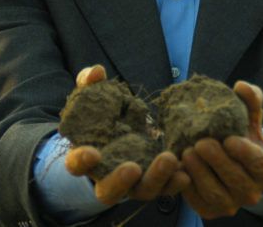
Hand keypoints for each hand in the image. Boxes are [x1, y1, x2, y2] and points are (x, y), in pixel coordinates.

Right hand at [65, 65, 190, 205]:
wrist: (122, 130)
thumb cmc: (102, 114)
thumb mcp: (93, 95)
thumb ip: (90, 83)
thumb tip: (97, 72)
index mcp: (86, 158)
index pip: (76, 164)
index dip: (81, 160)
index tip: (92, 153)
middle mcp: (107, 177)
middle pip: (109, 190)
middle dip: (120, 181)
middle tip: (134, 167)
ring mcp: (133, 184)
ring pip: (142, 190)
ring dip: (157, 178)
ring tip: (170, 159)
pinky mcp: (156, 181)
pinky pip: (166, 187)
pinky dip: (175, 182)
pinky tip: (186, 172)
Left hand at [181, 80, 262, 218]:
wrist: (230, 160)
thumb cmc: (242, 135)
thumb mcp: (250, 117)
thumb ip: (250, 100)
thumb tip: (241, 86)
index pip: (259, 164)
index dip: (245, 153)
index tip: (229, 139)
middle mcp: (253, 193)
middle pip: (236, 180)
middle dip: (218, 162)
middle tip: (201, 143)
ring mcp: (231, 204)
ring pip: (216, 194)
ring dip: (201, 174)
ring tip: (187, 153)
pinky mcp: (209, 210)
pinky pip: (198, 201)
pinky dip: (187, 186)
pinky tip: (179, 168)